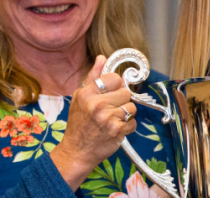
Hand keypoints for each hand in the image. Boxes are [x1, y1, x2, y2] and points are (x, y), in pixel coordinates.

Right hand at [50, 55, 136, 190]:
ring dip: (126, 114)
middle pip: (126, 92)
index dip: (115, 85)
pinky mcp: (117, 131)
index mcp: (87, 94)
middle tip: (111, 108)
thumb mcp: (79, 97)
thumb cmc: (78, 123)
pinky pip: (133, 122)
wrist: (76, 152)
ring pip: (132, 107)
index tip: (111, 92)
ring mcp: (108, 118)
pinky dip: (127, 126)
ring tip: (113, 119)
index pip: (115, 78)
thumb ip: (93, 77)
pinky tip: (115, 129)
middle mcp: (97, 105)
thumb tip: (102, 58)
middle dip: (121, 100)